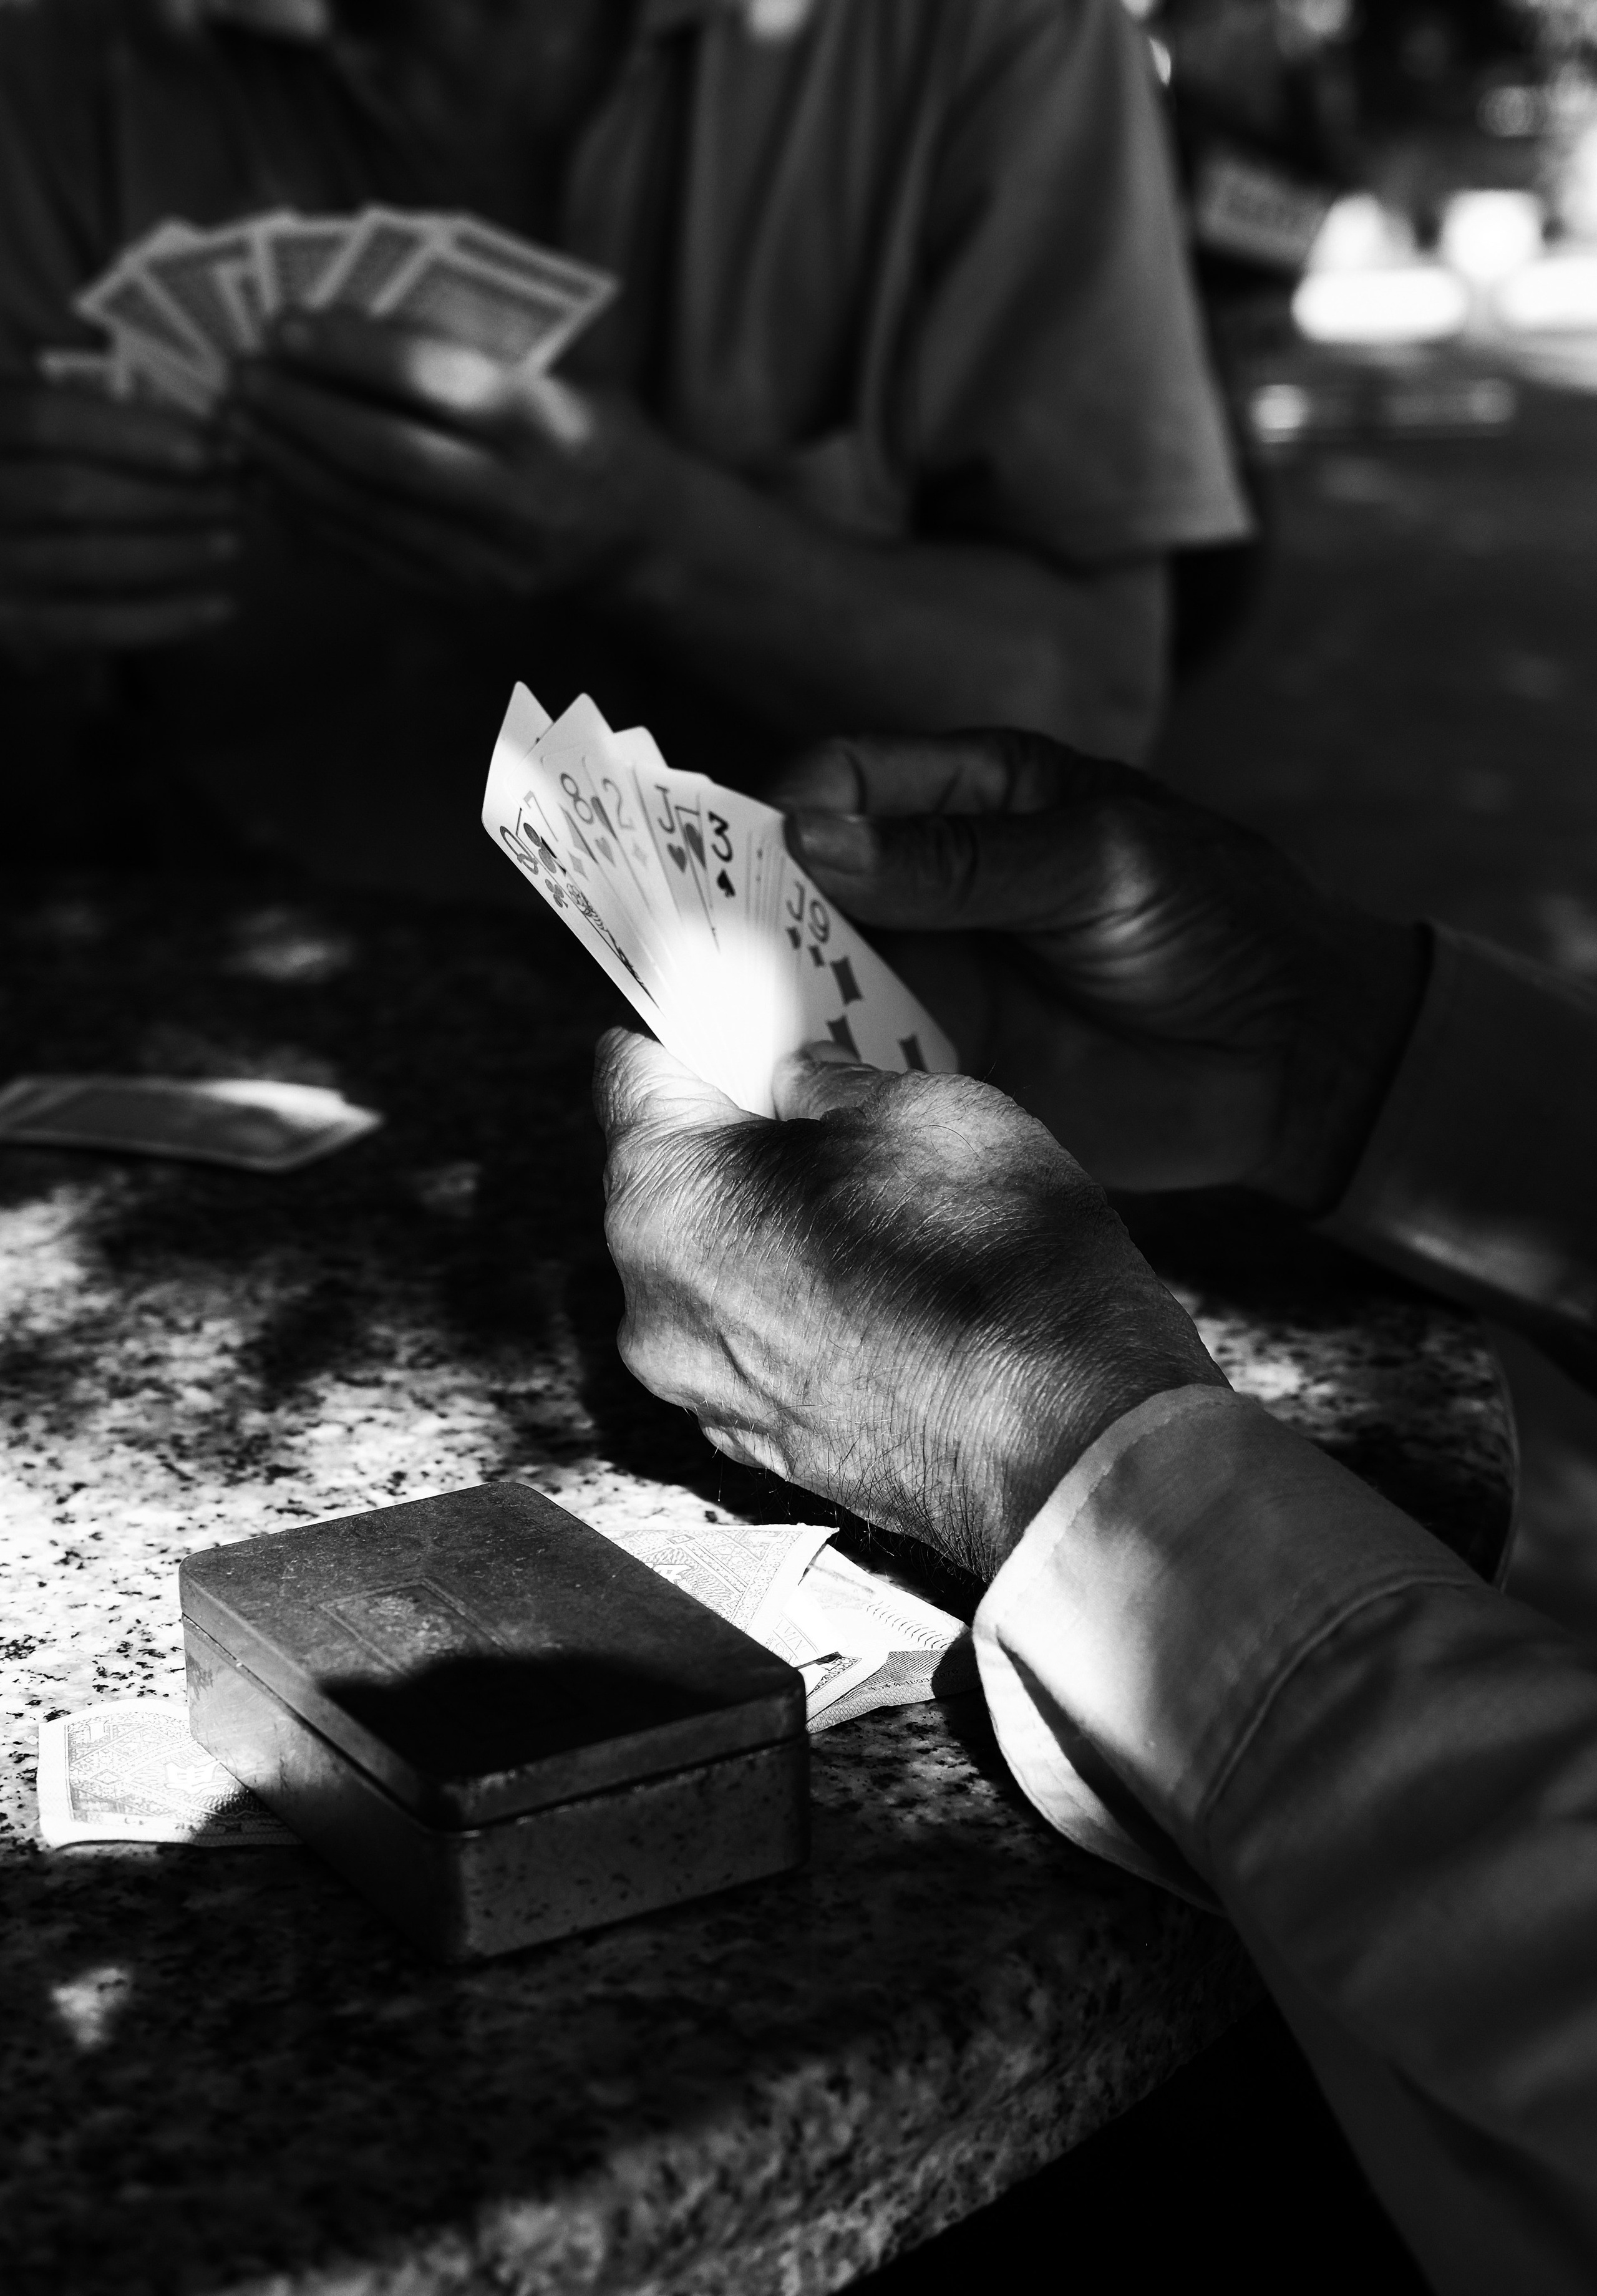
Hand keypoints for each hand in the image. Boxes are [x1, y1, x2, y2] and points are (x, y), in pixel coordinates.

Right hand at [0, 380, 238, 655]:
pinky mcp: (9, 631)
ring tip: (234, 539)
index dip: (127, 431)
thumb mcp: (30, 420)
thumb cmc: (26, 472)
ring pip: (86, 560)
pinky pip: (93, 628)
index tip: (206, 446)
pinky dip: (165, 620)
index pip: (41, 417)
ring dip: (174, 551)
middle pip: (71, 493)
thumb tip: (195, 423)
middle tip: (236, 494)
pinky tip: (222, 607)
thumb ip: (84, 409)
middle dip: (165, 495)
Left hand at [229, 310, 681, 598]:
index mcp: (548, 426)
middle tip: (241, 376)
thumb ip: (480, 338)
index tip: (284, 324)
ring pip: (367, 512)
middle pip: (387, 456)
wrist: (642, 538)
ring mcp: (489, 560)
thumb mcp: (566, 367)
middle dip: (302, 414)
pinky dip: (307, 516)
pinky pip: (368, 555)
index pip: (438, 383)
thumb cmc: (594, 425)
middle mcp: (519, 501)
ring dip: (289, 466)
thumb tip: (359, 302)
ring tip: (237, 422)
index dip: (353, 352)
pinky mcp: (462, 594)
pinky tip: (266, 480)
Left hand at [596, 1029, 1222, 1576]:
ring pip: (710, 1270)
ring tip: (871, 1198)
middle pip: (666, 1180)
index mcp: (666, 1199)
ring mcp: (705, 1394)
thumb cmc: (995, 1262)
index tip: (714, 1013)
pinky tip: (886, 1285)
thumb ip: (831, 1079)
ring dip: (766, 1225)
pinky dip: (797, 1307)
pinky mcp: (764, 1450)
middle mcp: (654, 1309)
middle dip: (732, 1134)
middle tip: (815, 1099)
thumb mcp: (923, 1106)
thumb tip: (802, 1077)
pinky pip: (758, 1346)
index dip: (679, 1030)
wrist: (1073, 1440)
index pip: (628, 1076)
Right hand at [768, 731, 1429, 1210]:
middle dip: (745, 906)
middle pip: (799, 881)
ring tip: (719, 1023)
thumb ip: (960, 862)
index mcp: (968, 797)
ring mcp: (928, 977)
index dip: (784, 811)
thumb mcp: (1097, 864)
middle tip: (697, 945)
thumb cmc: (1215, 919)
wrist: (1291, 1056)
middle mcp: (925, 885)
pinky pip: (851, 1062)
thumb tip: (812, 839)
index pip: (840, 782)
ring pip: (807, 974)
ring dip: (763, 995)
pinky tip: (773, 1085)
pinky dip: (808, 1072)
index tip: (751, 858)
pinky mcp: (938, 1064)